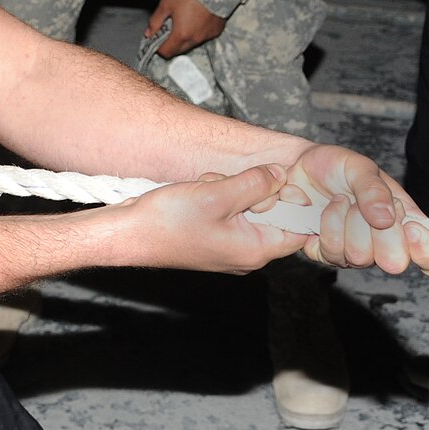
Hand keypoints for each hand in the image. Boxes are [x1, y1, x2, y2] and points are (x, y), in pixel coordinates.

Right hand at [112, 164, 308, 273]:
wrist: (129, 234)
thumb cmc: (168, 222)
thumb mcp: (218, 194)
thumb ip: (256, 183)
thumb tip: (281, 175)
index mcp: (255, 250)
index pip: (298, 230)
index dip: (295, 203)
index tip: (280, 183)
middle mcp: (245, 254)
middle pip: (271, 215)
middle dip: (254, 192)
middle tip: (227, 186)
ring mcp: (227, 247)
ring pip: (247, 210)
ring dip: (231, 192)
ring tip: (205, 190)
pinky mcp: (211, 239)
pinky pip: (228, 213)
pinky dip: (217, 199)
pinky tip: (196, 196)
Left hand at [146, 0, 226, 56]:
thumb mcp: (166, 4)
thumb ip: (155, 21)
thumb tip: (149, 33)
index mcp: (182, 34)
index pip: (166, 52)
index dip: (158, 47)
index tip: (157, 38)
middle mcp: (196, 39)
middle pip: (179, 50)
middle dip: (171, 43)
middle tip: (168, 28)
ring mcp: (208, 35)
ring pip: (192, 44)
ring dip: (184, 38)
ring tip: (182, 21)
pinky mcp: (217, 30)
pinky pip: (204, 37)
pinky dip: (197, 32)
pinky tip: (195, 19)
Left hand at [266, 144, 428, 277]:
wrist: (297, 167)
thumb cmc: (337, 168)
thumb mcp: (361, 168)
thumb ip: (375, 190)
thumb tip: (388, 219)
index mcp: (406, 225)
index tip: (413, 230)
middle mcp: (383, 245)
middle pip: (394, 262)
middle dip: (380, 231)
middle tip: (367, 206)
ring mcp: (354, 252)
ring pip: (360, 257)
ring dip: (349, 222)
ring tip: (341, 199)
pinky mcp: (325, 254)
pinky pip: (331, 252)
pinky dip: (328, 224)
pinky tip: (326, 208)